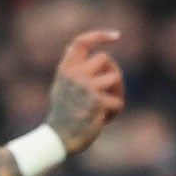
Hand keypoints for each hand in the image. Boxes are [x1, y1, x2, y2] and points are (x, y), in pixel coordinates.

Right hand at [46, 30, 124, 154]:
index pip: (82, 42)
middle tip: (111, 90)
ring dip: (117, 92)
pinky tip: (104, 121)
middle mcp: (76, 74)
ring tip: (108, 107)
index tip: (116, 36)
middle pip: (106, 59)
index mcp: (66, 69)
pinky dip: (114, 113)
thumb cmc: (61, 115)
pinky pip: (118, 102)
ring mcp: (87, 87)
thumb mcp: (61, 86)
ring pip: (115, 77)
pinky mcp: (98, 103)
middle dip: (113, 72)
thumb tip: (72, 47)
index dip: (100, 36)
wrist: (57, 139)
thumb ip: (69, 68)